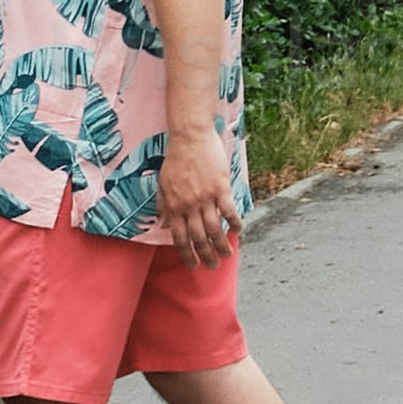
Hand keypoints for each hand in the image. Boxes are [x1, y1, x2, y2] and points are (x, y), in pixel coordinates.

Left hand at [158, 120, 237, 270]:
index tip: (193, 265)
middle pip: (198, 238)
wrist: (189, 137)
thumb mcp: (163, 184)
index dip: (187, 254)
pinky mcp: (220, 188)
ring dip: (221, 244)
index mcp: (174, 206)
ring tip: (228, 254)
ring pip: (214, 229)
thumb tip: (164, 225)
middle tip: (213, 266)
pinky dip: (234, 222)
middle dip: (206, 255)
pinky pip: (229, 210)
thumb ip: (164, 206)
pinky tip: (238, 230)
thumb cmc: (176, 159)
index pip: (180, 238)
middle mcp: (189, 205)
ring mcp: (205, 197)